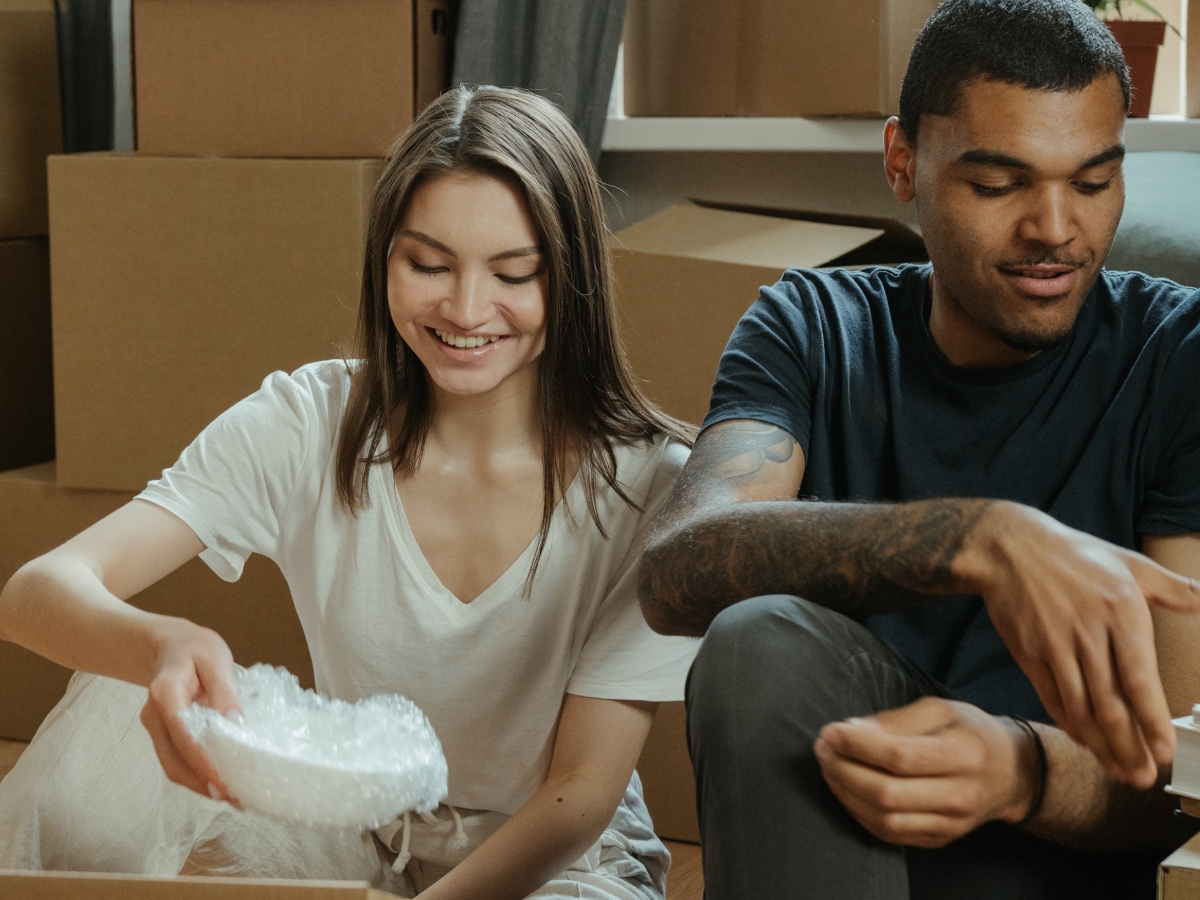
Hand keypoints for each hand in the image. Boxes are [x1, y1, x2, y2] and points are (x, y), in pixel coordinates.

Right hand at [139, 619, 241, 804]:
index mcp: (165, 693)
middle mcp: (154, 716)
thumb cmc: (194, 648)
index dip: (203, 762)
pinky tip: (219, 782)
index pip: (183, 734)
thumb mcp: (215, 659)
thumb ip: (225, 691)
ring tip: (233, 796)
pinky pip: (177, 760)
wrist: (169, 645)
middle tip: (237, 798)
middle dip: (204, 783)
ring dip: (201, 785)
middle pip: (174, 760)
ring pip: (173, 766)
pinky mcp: (163, 735)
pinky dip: (197, 776)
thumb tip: (236, 724)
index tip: (225, 782)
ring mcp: (155, 727)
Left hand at [814, 698, 1032, 848]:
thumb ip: (894, 720)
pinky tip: (846, 789)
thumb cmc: (969, 732)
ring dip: (845, 793)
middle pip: (888, 793)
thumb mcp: (939, 709)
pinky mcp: (939, 840)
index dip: (858, 746)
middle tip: (823, 749)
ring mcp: (951, 824)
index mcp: (964, 755)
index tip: (831, 731)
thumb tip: (849, 730)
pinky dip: (859, 812)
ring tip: (829, 766)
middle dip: (844, 770)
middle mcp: (960, 795)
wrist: (1010, 773)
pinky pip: (889, 834)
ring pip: (884, 819)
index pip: (901, 757)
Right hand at [963, 503, 1199, 787]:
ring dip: (1101, 744)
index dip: (1152, 719)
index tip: (1164, 750)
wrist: (1008, 548)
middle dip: (1129, 746)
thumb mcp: (1128, 561)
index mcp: (1120, 610)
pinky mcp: (1029, 653)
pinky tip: (1086, 740)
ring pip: (1081, 707)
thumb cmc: (1073, 554)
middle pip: (1110, 702)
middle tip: (1143, 775)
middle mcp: (1088, 632)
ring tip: (1119, 769)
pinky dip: (1070, 723)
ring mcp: (1055, 645)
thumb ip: (1171, 588)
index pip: (1139, 677)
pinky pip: (1053, 697)